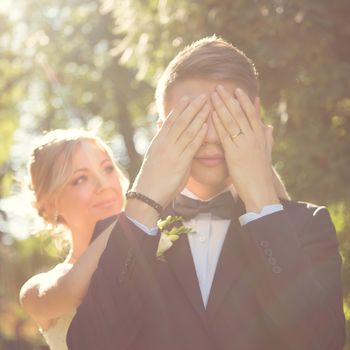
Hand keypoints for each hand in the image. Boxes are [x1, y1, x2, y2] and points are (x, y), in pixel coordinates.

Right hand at [132, 94, 209, 207]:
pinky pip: (191, 145)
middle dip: (192, 107)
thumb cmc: (152, 177)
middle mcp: (165, 144)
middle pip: (180, 121)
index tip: (188, 98)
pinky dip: (199, 134)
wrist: (147, 194)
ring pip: (187, 130)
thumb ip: (162, 142)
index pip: (170, 120)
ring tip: (207, 105)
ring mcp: (172, 152)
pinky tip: (205, 125)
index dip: (180, 108)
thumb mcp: (155, 156)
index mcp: (158, 141)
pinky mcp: (180, 163)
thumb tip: (163, 128)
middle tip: (202, 96)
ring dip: (198, 116)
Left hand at [211, 85, 278, 212]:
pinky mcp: (234, 153)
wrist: (260, 190)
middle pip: (239, 114)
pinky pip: (225, 135)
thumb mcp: (267, 153)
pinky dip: (218, 123)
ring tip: (213, 95)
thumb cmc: (261, 173)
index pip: (252, 113)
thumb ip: (267, 138)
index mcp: (260, 136)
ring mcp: (244, 144)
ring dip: (221, 106)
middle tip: (219, 87)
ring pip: (231, 121)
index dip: (244, 101)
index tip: (236, 90)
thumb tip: (268, 126)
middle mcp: (253, 137)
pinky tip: (212, 114)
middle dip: (229, 99)